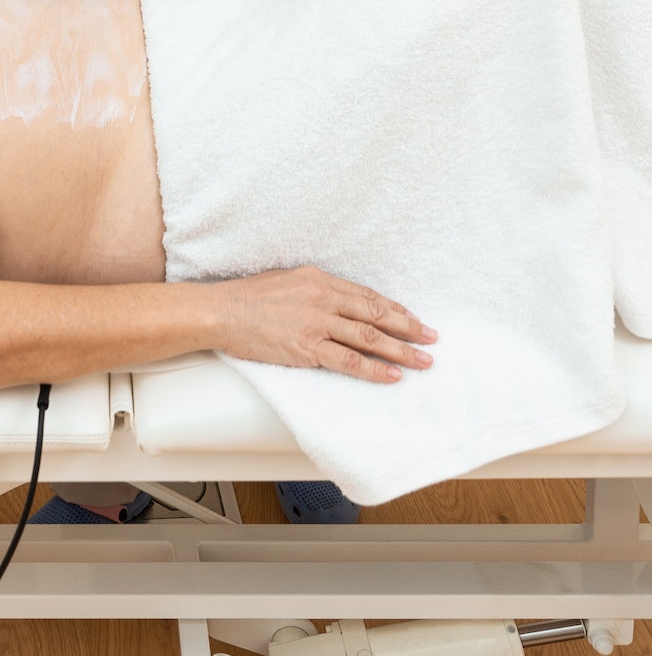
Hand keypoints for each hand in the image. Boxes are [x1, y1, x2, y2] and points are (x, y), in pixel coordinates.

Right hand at [210, 266, 435, 384]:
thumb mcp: (288, 280)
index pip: (367, 296)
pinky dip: (374, 370)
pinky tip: (391, 376)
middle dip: (408, 327)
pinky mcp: (308, 347)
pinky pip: (349, 360)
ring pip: (369, 338)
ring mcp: (317, 323)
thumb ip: (316, 290)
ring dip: (400, 351)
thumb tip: (338, 301)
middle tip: (431, 338)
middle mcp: (324, 298)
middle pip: (376, 314)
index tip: (414, 319)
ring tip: (422, 361)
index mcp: (320, 279)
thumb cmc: (250, 297)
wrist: (223, 311)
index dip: (395, 309)